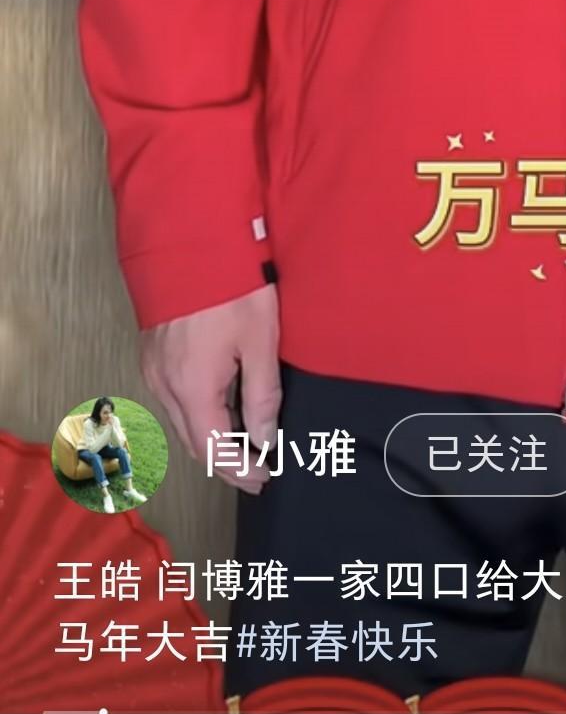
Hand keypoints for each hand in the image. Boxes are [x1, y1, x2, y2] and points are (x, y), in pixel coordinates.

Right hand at [140, 285, 280, 492]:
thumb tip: (265, 438)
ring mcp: (153, 368)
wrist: (189, 235)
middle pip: (193, 441)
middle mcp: (164, 384)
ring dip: (210, 437)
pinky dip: (197, 412)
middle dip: (225, 461)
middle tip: (258, 468)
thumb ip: (262, 394)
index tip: (265, 478)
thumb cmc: (229, 282)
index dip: (239, 470)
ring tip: (245, 441)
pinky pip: (173, 398)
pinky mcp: (152, 352)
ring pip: (181, 420)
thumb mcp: (259, 338)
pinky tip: (221, 407)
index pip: (214, 450)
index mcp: (192, 386)